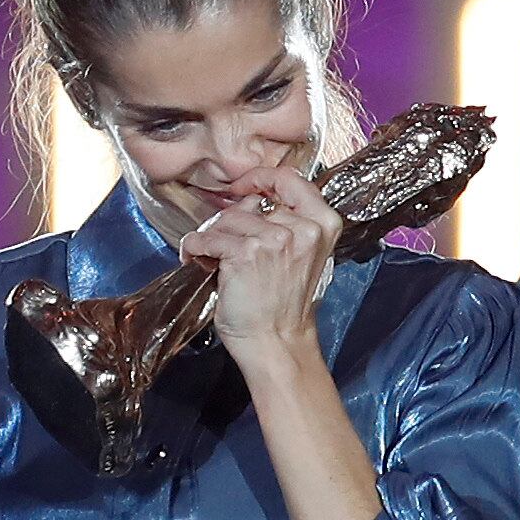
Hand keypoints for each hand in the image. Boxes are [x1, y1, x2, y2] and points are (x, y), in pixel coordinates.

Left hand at [179, 166, 343, 357]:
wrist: (277, 340)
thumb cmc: (286, 303)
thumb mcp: (304, 255)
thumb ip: (290, 223)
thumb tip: (252, 200)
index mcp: (324, 224)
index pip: (290, 179)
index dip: (260, 179)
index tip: (244, 189)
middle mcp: (303, 228)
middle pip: (250, 203)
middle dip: (231, 223)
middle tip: (227, 246)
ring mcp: (275, 239)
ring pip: (225, 219)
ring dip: (212, 239)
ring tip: (215, 261)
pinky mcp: (245, 253)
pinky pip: (207, 237)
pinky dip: (195, 249)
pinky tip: (200, 263)